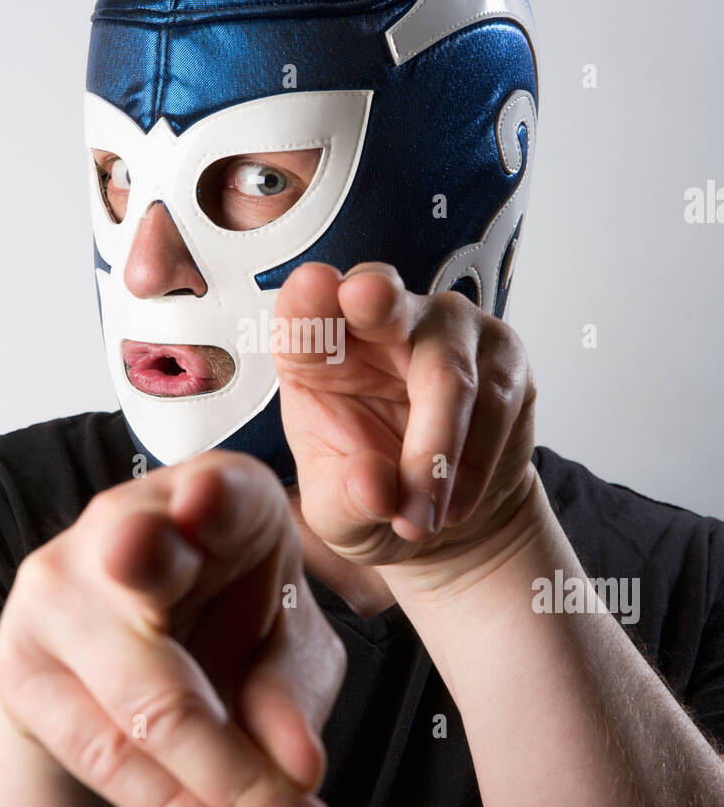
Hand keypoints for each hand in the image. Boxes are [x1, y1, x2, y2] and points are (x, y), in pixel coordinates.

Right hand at [0, 451, 347, 806]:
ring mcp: (57, 590)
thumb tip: (297, 770)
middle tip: (298, 803)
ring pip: (143, 706)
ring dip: (221, 792)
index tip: (209, 501)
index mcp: (216, 495)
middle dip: (223, 710)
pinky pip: (103, 753)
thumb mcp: (287, 647)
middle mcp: (124, 523)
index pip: (223, 493)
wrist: (120, 659)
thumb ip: (293, 690)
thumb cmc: (228, 626)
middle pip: (171, 635)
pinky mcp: (18, 666)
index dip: (213, 499)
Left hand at [272, 262, 536, 575]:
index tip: (311, 286)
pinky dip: (473, 465)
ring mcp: (447, 331)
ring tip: (420, 518)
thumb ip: (344, 500)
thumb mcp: (339, 516)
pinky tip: (454, 502)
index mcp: (318, 350)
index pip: (304, 310)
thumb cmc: (376, 495)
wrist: (447, 521)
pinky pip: (495, 403)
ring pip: (449, 373)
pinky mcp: (502, 356)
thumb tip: (374, 486)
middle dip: (376, 296)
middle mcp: (381, 325)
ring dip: (437, 455)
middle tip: (365, 296)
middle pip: (379, 296)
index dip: (307, 297)